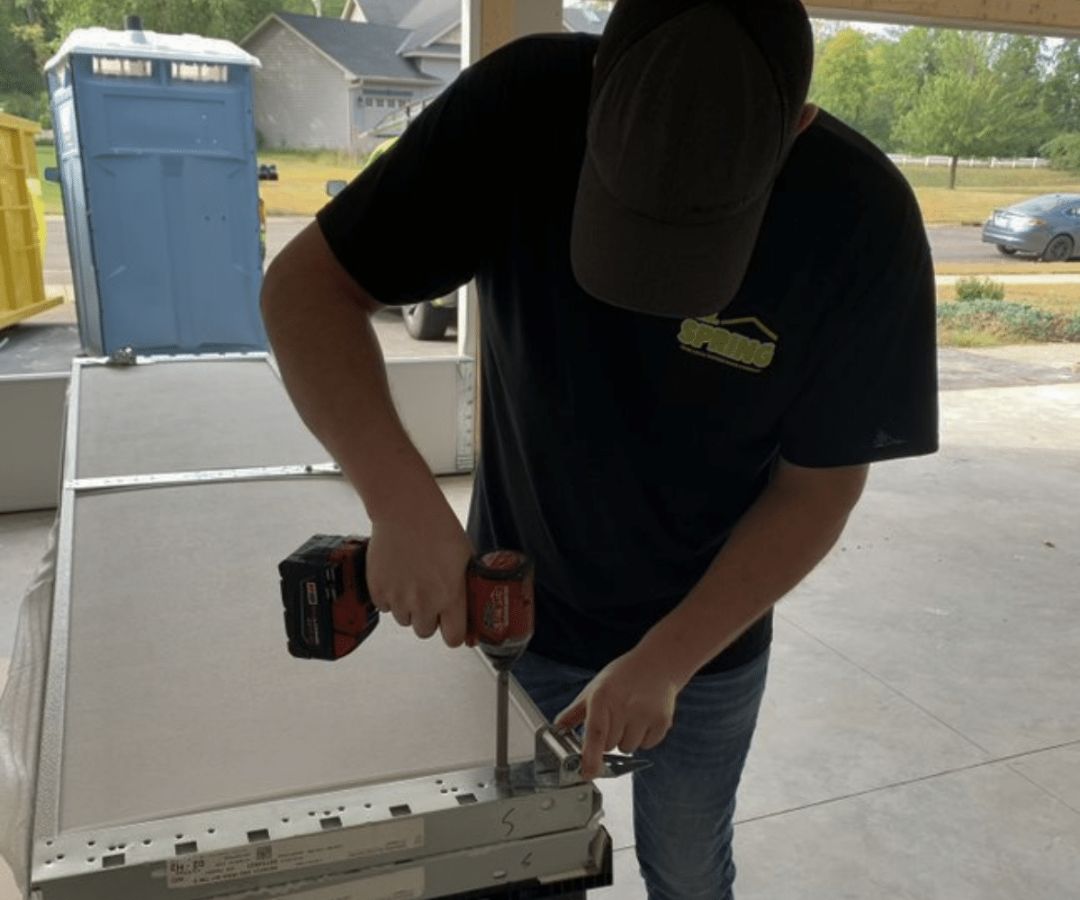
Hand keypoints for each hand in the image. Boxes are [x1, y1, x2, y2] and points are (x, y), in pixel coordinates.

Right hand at [365, 494, 473, 647]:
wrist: (406, 511)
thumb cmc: (439, 529)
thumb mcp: (466, 558)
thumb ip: (466, 587)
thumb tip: (471, 608)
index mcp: (450, 596)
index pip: (454, 638)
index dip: (454, 633)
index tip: (452, 626)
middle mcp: (424, 603)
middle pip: (425, 632)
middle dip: (429, 618)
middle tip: (429, 597)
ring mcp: (398, 598)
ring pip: (405, 620)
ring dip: (409, 608)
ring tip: (412, 581)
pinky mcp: (378, 590)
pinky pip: (385, 607)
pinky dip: (390, 598)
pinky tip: (397, 576)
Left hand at [554, 647, 679, 778]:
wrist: (658, 664)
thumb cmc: (622, 676)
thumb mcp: (594, 689)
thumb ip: (574, 713)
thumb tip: (556, 730)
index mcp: (603, 697)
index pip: (595, 733)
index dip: (590, 756)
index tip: (587, 773)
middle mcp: (625, 706)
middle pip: (609, 745)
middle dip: (608, 738)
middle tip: (614, 717)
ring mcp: (645, 714)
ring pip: (628, 748)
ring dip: (626, 739)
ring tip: (630, 716)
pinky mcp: (662, 722)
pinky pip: (647, 745)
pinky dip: (644, 738)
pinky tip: (644, 717)